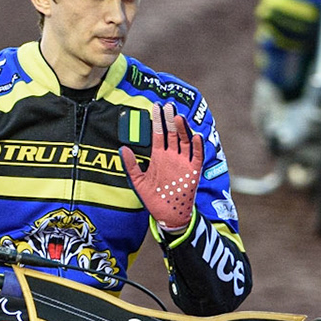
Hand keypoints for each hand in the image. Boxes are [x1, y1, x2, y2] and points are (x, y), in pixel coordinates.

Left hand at [122, 103, 202, 232]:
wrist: (167, 215)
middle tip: (169, 105)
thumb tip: (122, 148)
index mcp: (159, 156)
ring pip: (185, 141)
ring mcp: (183, 163)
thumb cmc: (153, 199)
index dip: (157, 120)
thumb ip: (131, 165)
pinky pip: (197, 156)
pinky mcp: (193, 171)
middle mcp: (172, 156)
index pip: (159, 133)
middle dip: (170, 119)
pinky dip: (197, 146)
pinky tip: (196, 136)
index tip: (156, 106)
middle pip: (173, 133)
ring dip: (183, 129)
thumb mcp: (137, 181)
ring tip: (179, 117)